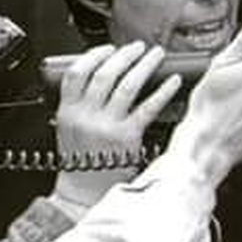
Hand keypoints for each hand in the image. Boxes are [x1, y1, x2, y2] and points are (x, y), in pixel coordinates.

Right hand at [54, 41, 182, 207]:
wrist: (83, 194)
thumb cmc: (81, 162)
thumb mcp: (68, 129)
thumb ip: (79, 105)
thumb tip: (100, 77)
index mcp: (68, 111)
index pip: (77, 73)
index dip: (94, 55)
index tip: (108, 49)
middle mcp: (85, 116)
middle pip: (105, 74)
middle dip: (124, 55)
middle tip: (138, 47)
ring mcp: (106, 126)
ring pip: (127, 85)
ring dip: (144, 65)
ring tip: (156, 55)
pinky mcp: (127, 137)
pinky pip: (148, 108)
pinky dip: (162, 91)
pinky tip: (173, 81)